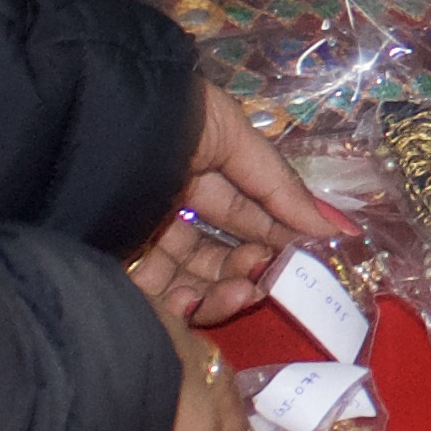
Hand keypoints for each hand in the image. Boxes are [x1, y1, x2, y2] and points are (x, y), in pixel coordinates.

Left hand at [123, 88, 349, 325]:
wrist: (93, 124)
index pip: (243, 217)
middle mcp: (165, 211)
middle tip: (270, 277)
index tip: (311, 259)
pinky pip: (152, 303)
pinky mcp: (111, 272)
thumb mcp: (233, 136)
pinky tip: (194, 302)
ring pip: (191, 284)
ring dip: (224, 295)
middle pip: (219, 257)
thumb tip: (337, 229)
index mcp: (192, 175)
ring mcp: (137, 244)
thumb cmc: (167, 120)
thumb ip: (281, 186)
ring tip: (241, 292)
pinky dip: (181, 310)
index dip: (278, 238)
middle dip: (252, 272)